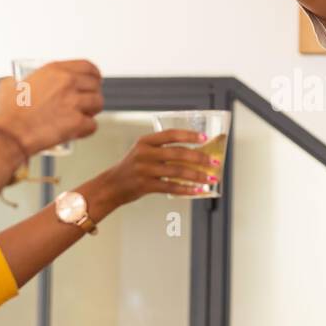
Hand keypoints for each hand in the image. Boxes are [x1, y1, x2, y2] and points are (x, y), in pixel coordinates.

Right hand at [0, 60, 103, 156]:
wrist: (11, 133)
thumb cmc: (10, 113)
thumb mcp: (10, 85)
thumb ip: (17, 80)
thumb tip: (13, 82)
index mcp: (54, 70)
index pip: (87, 66)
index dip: (94, 75)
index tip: (95, 81)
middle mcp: (67, 82)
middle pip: (95, 85)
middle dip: (92, 95)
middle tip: (85, 104)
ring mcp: (73, 101)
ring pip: (98, 104)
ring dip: (91, 112)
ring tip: (81, 117)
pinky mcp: (77, 122)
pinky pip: (92, 125)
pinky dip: (86, 130)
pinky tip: (76, 131)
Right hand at [93, 129, 221, 208]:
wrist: (112, 185)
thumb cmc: (134, 167)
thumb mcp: (144, 152)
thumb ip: (164, 150)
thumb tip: (195, 154)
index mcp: (145, 141)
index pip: (171, 134)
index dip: (189, 135)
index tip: (204, 138)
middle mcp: (144, 153)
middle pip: (177, 153)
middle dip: (199, 158)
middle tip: (214, 162)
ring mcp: (144, 169)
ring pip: (177, 171)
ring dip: (197, 175)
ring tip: (210, 178)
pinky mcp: (145, 185)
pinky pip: (170, 187)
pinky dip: (186, 189)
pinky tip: (197, 191)